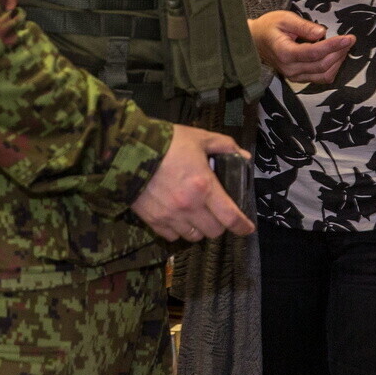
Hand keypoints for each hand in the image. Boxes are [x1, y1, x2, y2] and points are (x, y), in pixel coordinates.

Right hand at [132, 124, 254, 243]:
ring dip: (199, 228)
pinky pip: (172, 237)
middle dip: (219, 224)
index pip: (230, 217)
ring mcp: (170, 217)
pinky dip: (178, 230)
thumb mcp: (199, 137)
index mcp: (204, 187)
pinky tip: (177, 217)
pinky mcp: (153, 221)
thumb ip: (225, 146)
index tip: (247, 228)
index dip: (242, 226)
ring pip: (194, 237)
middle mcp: (190, 207)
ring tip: (196, 215)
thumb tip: (244, 157)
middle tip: (216, 213)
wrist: (128, 150)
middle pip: (214, 231)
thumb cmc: (168, 142)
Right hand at [250, 10, 350, 85]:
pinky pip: (320, 78)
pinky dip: (332, 68)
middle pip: (322, 65)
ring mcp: (294, 76)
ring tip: (344, 47)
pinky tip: (336, 56)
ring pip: (324, 75)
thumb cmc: (269, 26)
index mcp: (285, 53)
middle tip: (350, 40)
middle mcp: (290, 69)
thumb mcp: (285, 19)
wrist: (255, 41)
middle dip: (339, 52)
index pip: (315, 53)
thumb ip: (303, 26)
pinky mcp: (298, 78)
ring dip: (338, 62)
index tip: (349, 38)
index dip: (334, 46)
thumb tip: (322, 33)